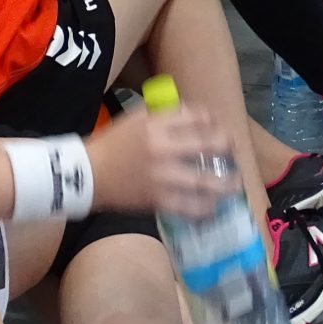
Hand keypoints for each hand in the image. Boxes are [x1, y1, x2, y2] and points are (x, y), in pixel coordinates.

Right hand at [82, 103, 235, 218]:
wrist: (87, 175)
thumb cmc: (113, 144)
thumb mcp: (136, 119)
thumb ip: (164, 115)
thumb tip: (195, 118)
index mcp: (156, 125)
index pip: (197, 118)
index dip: (212, 122)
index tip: (215, 127)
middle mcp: (163, 149)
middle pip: (209, 145)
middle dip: (226, 147)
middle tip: (230, 151)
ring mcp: (163, 177)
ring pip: (206, 181)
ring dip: (226, 183)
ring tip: (234, 183)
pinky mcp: (159, 201)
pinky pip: (191, 207)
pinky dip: (206, 208)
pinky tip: (212, 206)